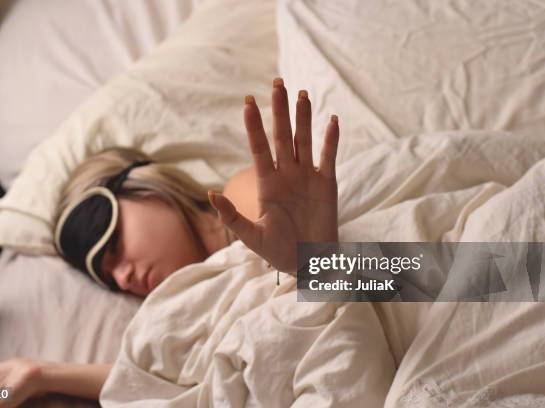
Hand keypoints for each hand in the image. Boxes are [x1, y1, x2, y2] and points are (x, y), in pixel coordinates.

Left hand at [209, 78, 338, 273]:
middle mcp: (286, 174)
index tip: (248, 102)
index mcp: (267, 183)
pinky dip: (331, 139)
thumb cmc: (277, 252)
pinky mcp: (326, 183)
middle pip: (282, 136)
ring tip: (302, 94)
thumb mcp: (251, 237)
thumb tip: (212, 195)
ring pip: (304, 140)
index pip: (259, 148)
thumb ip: (232, 217)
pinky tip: (332, 120)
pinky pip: (328, 156)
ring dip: (304, 118)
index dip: (254, 126)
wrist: (308, 263)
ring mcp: (307, 176)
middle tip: (277, 84)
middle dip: (279, 111)